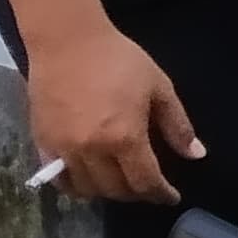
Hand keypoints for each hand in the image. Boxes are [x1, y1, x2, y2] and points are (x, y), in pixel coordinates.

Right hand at [27, 22, 198, 204]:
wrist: (67, 41)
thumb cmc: (118, 59)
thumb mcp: (158, 87)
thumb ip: (177, 125)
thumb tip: (195, 155)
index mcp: (124, 137)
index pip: (145, 181)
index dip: (161, 193)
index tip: (171, 197)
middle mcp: (91, 150)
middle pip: (115, 190)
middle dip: (136, 193)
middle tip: (148, 186)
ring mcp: (63, 149)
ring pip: (86, 189)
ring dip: (107, 191)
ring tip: (120, 182)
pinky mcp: (42, 142)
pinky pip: (58, 178)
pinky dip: (74, 185)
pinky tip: (87, 179)